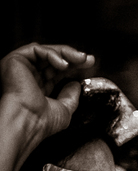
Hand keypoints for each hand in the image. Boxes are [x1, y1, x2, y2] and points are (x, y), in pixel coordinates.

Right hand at [1, 43, 94, 170]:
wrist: (27, 121)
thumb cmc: (41, 121)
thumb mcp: (64, 109)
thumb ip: (70, 97)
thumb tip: (75, 85)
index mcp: (37, 86)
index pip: (57, 70)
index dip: (74, 65)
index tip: (89, 64)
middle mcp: (28, 75)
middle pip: (52, 58)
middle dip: (73, 56)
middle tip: (88, 59)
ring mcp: (20, 67)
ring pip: (46, 51)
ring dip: (66, 53)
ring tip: (79, 60)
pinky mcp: (14, 60)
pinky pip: (36, 49)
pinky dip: (52, 53)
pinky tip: (64, 64)